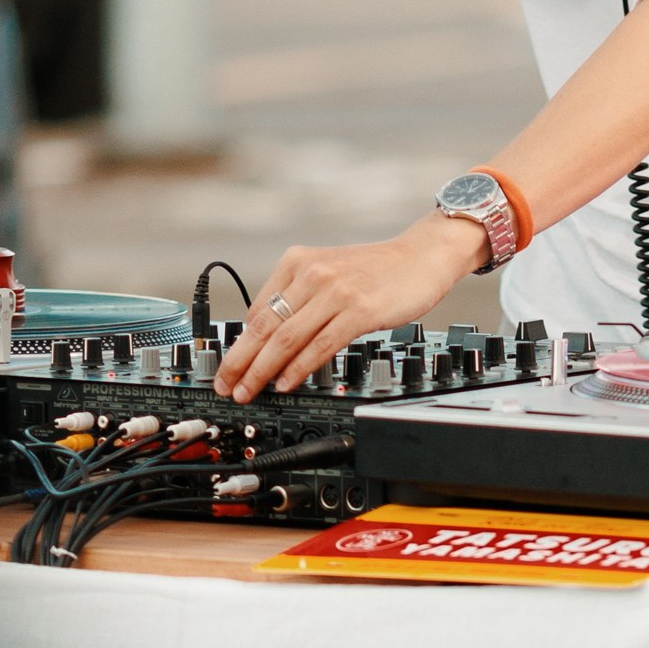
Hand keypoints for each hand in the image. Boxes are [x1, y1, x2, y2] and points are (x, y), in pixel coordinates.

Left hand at [219, 216, 487, 396]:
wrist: (422, 256)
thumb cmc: (378, 271)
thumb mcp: (328, 273)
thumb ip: (299, 299)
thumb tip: (270, 337)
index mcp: (298, 262)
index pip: (256, 310)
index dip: (238, 345)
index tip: (227, 369)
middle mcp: (312, 274)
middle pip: (264, 326)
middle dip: (240, 362)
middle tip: (226, 386)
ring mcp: (335, 292)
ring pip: (287, 339)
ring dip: (263, 371)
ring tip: (249, 391)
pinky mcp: (359, 311)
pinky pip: (320, 345)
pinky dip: (298, 368)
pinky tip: (286, 383)